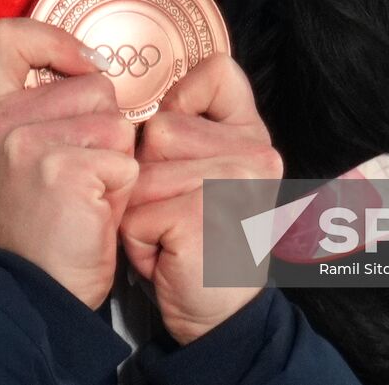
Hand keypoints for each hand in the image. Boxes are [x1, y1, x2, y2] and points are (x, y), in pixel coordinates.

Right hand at [0, 18, 138, 307]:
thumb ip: (47, 108)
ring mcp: (29, 143)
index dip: (55, 40)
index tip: (82, 66)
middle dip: (106, 129)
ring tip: (89, 193)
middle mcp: (3, 122)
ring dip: (118, 159)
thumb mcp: (29, 153)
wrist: (43, 288)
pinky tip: (96, 209)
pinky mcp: (64, 168)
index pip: (8, 36)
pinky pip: (126, 158)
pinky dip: (123, 187)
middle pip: (94, 85)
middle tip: (82, 174)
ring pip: (117, 122)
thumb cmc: (49, 221)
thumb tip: (95, 67)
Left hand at [119, 53, 283, 343]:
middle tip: (177, 212)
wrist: (220, 315)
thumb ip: (194, 128)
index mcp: (255, 137)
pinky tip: (168, 254)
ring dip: (138, 209)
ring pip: (138, 170)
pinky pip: (133, 210)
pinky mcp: (201, 215)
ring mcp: (232, 183)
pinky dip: (137, 240)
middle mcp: (255, 154)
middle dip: (146, 175)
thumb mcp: (207, 173)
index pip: (218, 73)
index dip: (184, 98)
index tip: (180, 138)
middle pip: (158, 128)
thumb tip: (148, 95)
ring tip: (171, 234)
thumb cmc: (202, 242)